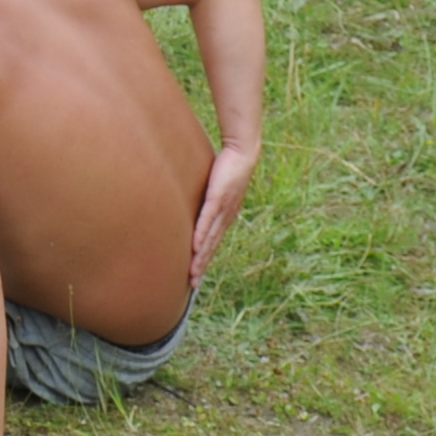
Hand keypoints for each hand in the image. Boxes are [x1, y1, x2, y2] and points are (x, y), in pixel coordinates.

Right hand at [186, 141, 257, 283]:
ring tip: (192, 271)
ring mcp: (223, 208)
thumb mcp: (215, 186)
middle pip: (212, 246)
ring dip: (201, 256)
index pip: (214, 242)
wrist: (243, 152)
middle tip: (193, 283)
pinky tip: (195, 246)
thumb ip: (206, 197)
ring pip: (210, 238)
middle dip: (202, 265)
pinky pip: (208, 218)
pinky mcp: (218, 197)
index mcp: (225, 216)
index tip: (196, 274)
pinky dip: (202, 233)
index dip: (205, 259)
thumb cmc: (228, 166)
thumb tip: (194, 202)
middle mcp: (226, 217)